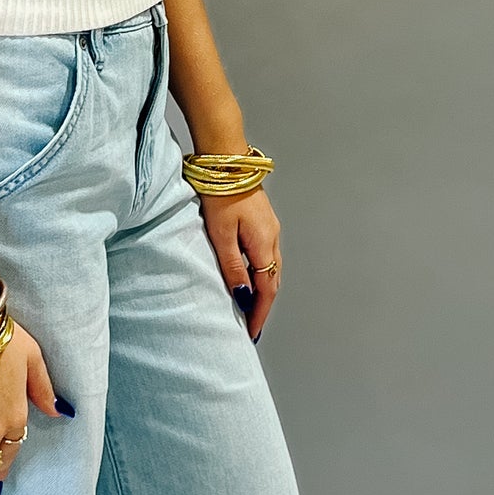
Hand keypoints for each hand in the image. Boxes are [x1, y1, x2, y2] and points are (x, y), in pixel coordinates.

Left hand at [199, 187, 282, 341]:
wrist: (226, 162)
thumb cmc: (220, 195)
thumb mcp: (221, 235)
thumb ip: (232, 266)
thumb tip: (243, 294)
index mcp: (264, 244)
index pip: (266, 289)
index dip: (259, 313)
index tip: (251, 332)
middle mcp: (273, 238)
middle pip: (273, 281)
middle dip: (263, 306)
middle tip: (251, 326)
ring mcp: (270, 229)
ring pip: (271, 269)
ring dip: (263, 290)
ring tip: (250, 308)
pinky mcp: (263, 222)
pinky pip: (266, 256)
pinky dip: (261, 273)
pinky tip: (249, 278)